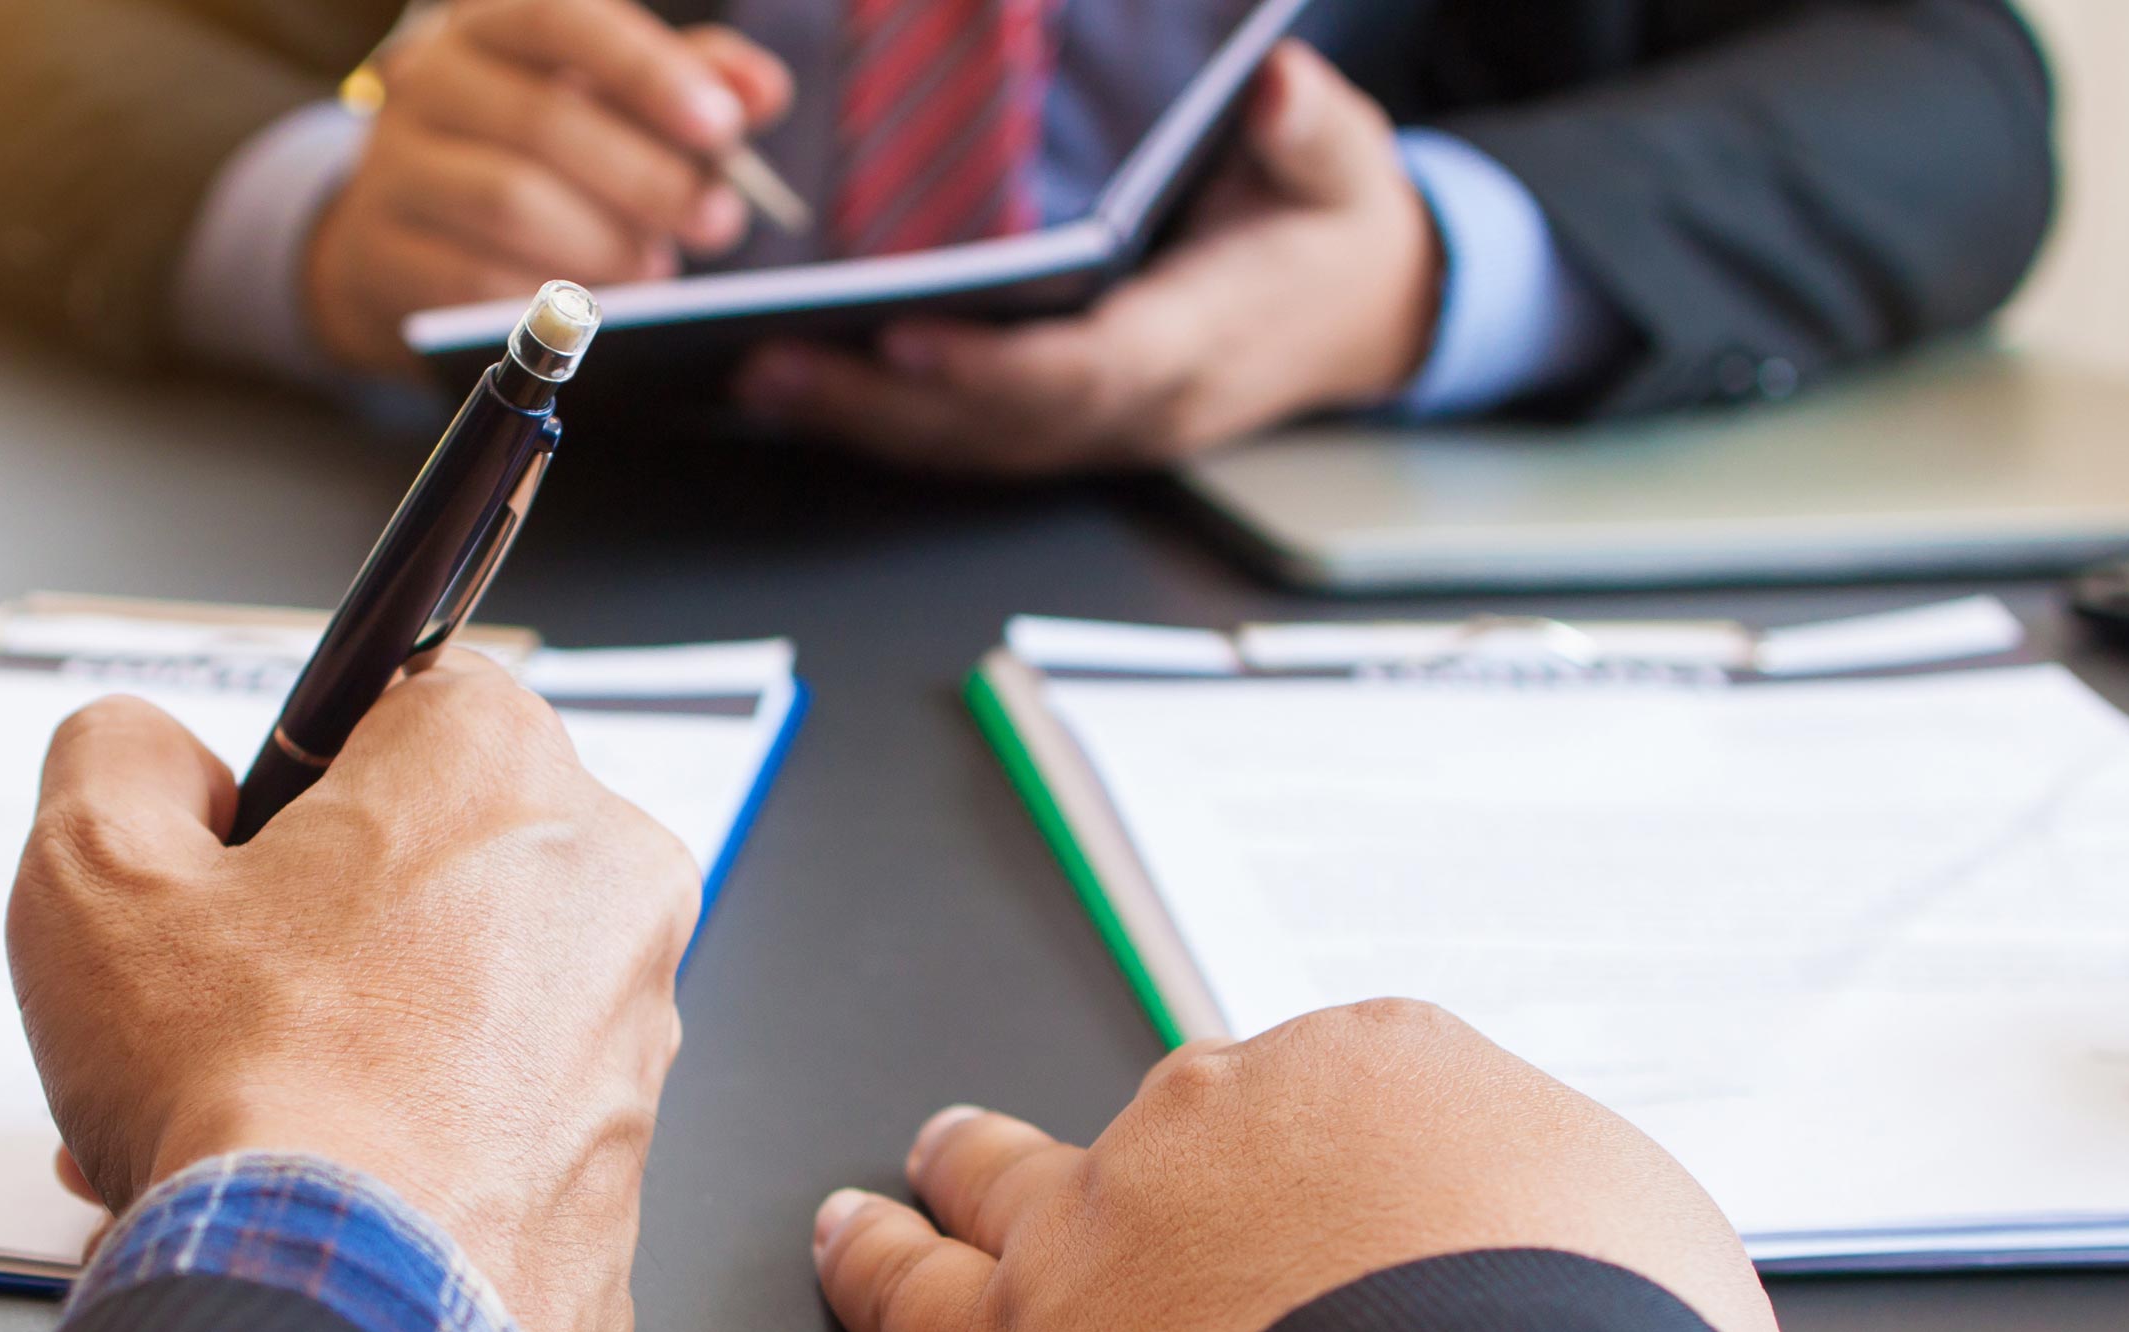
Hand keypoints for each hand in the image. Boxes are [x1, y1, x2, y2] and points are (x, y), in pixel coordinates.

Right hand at [8, 650, 701, 1331]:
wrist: (350, 1311)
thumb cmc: (252, 1096)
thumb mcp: (93, 870)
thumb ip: (117, 757)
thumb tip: (148, 750)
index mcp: (499, 766)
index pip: (402, 700)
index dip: (294, 779)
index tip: (239, 850)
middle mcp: (602, 884)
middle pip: (433, 862)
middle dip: (317, 927)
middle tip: (215, 998)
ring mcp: (630, 1035)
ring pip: (463, 1001)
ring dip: (348, 1042)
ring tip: (231, 1114)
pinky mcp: (621, 1167)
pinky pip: (498, 1121)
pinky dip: (411, 1143)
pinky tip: (309, 1188)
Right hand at [305, 0, 790, 376]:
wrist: (404, 229)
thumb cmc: (532, 152)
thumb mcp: (607, 101)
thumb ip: (689, 84)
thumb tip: (761, 91)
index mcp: (492, 24)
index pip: (562, 20)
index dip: (646, 71)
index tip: (722, 126)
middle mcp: (429, 79)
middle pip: (543, 123)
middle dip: (648, 178)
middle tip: (717, 221)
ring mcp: (392, 165)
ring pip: (509, 202)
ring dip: (602, 243)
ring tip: (652, 266)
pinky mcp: (377, 250)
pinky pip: (472, 278)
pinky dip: (546, 297)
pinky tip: (587, 304)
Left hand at [735, 39, 1438, 473]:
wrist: (1370, 309)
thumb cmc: (1333, 228)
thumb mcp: (1340, 160)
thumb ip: (1307, 127)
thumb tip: (1276, 91)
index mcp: (1204, 339)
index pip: (1088, 369)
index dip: (992, 367)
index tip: (905, 339)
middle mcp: (1142, 402)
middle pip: (998, 424)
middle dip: (882, 405)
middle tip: (773, 363)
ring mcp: (1102, 424)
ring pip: (970, 443)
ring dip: (860, 420)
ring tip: (758, 375)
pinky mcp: (1069, 420)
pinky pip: (968, 435)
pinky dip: (884, 418)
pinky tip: (803, 386)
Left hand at [811, 999, 1788, 1331]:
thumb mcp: (1645, 1247)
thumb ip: (1557, 1219)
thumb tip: (1550, 1263)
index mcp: (1385, 1076)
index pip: (1337, 1100)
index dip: (1334, 1174)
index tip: (1339, 1215)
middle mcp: (1221, 1120)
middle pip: (1171, 1121)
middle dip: (1161, 1153)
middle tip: (1147, 1169)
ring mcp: (1098, 1226)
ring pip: (1007, 1173)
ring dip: (970, 1166)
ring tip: (933, 1155)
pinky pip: (905, 1288)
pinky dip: (869, 1260)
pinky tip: (849, 1244)